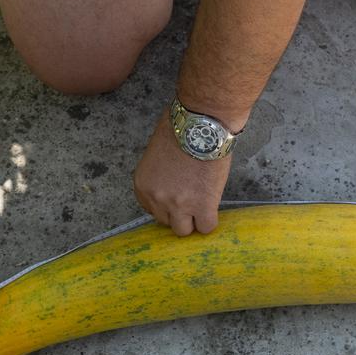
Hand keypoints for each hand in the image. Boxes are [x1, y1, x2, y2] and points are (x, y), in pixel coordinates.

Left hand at [132, 110, 232, 234]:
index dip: (165, 204)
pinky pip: (206, 227)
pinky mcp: (202, 206)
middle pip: (165, 221)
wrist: (201, 124)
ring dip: (192, 220)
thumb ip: (159, 174)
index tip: (176, 197)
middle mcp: (156, 199)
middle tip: (190, 200)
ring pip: (183, 230)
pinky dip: (209, 221)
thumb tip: (169, 180)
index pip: (151, 209)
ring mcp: (179, 205)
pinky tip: (213, 209)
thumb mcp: (157, 153)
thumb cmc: (180, 127)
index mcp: (142, 185)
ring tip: (201, 206)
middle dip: (177, 213)